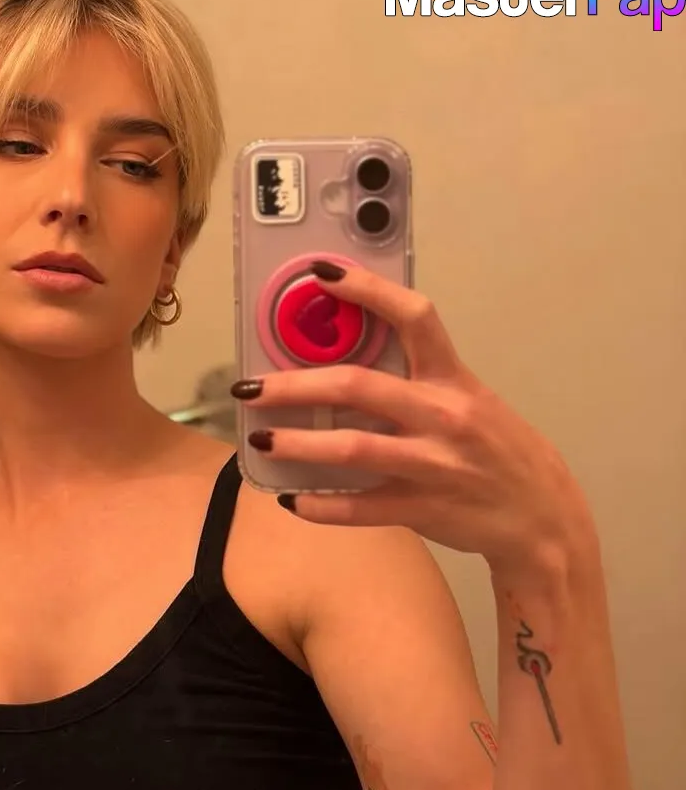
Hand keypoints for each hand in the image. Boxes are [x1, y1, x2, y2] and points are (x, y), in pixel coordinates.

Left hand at [231, 262, 595, 577]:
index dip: (366, 290)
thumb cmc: (494, 448)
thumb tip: (342, 359)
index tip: (319, 273)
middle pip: (358, 386)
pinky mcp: (423, 508)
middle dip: (294, 384)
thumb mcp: (466, 400)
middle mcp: (442, 415)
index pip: (413, 317)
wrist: (542, 516)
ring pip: (353, 448)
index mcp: (451, 379)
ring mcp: (433, 465)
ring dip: (298, 443)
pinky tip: (291, 500)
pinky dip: (322, 505)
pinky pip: (361, 508)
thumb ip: (414, 380)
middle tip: (248, 387)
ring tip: (261, 439)